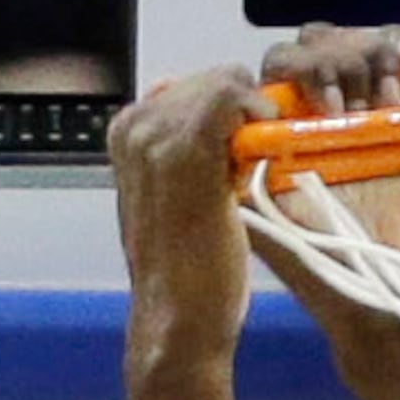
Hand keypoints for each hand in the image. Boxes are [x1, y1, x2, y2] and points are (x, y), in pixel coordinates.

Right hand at [110, 60, 274, 399]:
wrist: (178, 320)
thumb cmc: (185, 274)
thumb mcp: (175, 203)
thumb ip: (187, 160)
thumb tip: (226, 135)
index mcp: (126, 133)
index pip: (190, 86)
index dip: (230, 107)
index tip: (254, 137)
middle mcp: (136, 125)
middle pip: (209, 78)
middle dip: (247, 106)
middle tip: (273, 145)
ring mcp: (158, 135)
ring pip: (224, 82)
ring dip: (259, 113)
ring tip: (272, 155)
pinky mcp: (190, 150)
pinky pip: (233, 97)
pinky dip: (261, 114)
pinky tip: (271, 149)